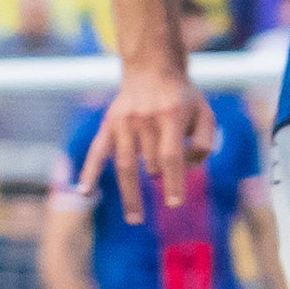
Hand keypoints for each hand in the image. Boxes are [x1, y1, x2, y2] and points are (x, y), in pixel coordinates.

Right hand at [75, 60, 215, 226]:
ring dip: (130, 194)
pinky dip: (89, 172)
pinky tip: (84, 192)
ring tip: (135, 219)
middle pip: (150, 163)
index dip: (173, 181)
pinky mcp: (109, 124)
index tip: (174, 203)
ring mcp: (123, 122)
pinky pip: (97, 151)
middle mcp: (143, 119)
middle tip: (165, 174)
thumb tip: (187, 168)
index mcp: (170, 116)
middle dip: (160, 175)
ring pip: (126, 164)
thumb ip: (204, 142)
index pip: (170, 156)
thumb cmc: (183, 97)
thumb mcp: (205, 113)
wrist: (152, 69)